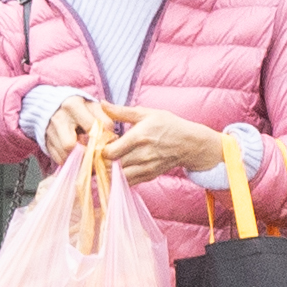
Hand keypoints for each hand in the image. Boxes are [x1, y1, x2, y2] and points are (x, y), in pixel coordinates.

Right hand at [38, 96, 109, 163]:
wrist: (53, 106)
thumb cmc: (79, 107)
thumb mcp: (93, 106)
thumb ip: (105, 119)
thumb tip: (112, 138)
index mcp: (72, 106)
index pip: (91, 127)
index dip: (103, 137)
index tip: (109, 140)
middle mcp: (58, 119)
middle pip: (70, 145)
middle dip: (85, 152)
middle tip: (96, 153)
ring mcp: (49, 132)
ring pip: (64, 155)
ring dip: (78, 158)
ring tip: (88, 154)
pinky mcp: (46, 143)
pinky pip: (58, 159)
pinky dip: (70, 160)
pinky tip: (77, 155)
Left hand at [103, 104, 234, 182]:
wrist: (191, 144)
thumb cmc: (169, 125)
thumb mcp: (147, 114)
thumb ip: (121, 111)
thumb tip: (101, 103)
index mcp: (139, 137)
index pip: (109, 152)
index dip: (98, 150)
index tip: (97, 144)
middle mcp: (142, 155)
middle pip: (110, 166)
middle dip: (98, 162)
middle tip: (95, 155)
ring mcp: (146, 168)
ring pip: (116, 177)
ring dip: (106, 171)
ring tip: (103, 161)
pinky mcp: (148, 176)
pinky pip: (126, 183)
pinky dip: (116, 178)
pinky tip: (114, 168)